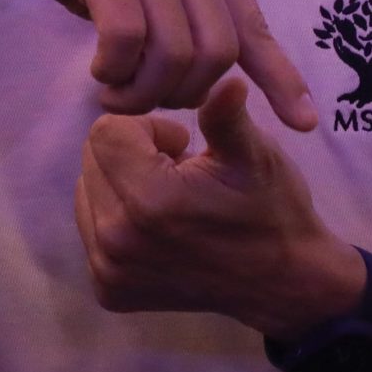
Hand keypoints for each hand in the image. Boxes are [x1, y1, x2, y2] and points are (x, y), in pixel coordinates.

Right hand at [0, 0, 317, 130]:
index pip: (254, 27)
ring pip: (173, 53)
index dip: (281, 79)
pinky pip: (126, 37)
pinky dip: (114, 70)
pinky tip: (100, 69)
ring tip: (115, 94)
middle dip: (182, 96)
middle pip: (215, 55)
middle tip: (144, 102)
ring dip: (142, 92)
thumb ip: (197, 16)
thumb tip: (241, 79)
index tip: (304, 125)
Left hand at [73, 76, 364, 336]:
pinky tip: (159, 228)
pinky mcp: (109, 290)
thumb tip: (227, 81)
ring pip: (87, 191)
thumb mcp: (254, 155)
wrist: (283, 283)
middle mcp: (118, 240)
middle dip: (130, 153)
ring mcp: (110, 271)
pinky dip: (117, 219)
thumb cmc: (271, 209)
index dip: (146, 127)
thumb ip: (226, 115)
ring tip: (169, 200)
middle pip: (92, 158)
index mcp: (150, 200)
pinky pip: (92, 231)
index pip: (105, 131)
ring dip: (120, 185)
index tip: (182, 146)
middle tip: (179, 171)